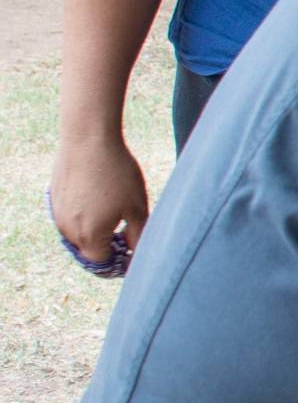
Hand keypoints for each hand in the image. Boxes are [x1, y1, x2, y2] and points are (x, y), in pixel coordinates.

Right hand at [50, 132, 149, 261]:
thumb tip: (135, 254)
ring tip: (115, 212)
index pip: (102, 264)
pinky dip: (85, 215)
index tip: (133, 249)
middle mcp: (67, 229)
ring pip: (78, 233)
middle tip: (128, 231)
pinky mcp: (53, 198)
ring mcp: (57, 213)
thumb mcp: (137, 208)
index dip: (119, 261)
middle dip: (108, 246)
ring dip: (95, 230)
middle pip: (88, 250)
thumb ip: (138, 236)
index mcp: (89, 236)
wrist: (88, 139)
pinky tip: (100, 197)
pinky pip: (70, 216)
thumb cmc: (117, 173)